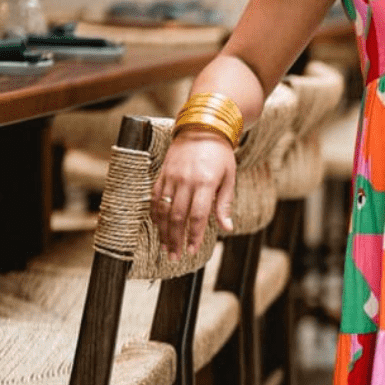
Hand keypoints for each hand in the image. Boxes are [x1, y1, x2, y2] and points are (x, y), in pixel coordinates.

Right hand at [151, 129, 236, 256]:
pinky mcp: (162, 174)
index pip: (198, 216)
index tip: (193, 250)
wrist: (202, 128)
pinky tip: (158, 227)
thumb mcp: (229, 177)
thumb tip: (227, 227)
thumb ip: (224, 204)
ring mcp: (172, 177)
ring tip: (165, 247)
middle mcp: (186, 181)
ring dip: (163, 231)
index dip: (194, 235)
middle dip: (175, 239)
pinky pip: (155, 198)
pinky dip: (155, 214)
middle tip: (175, 256)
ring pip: (163, 210)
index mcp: (206, 183)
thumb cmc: (220, 154)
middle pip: (177, 217)